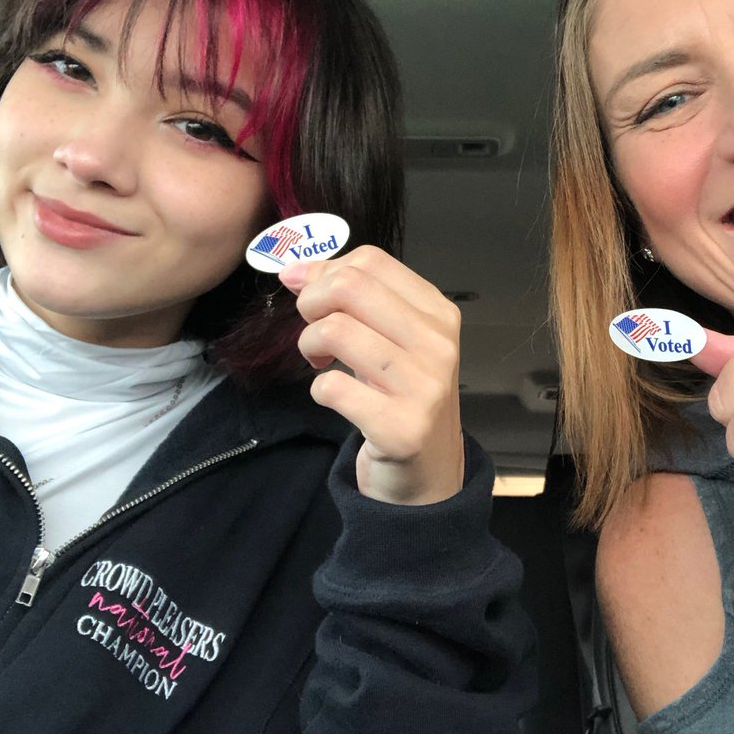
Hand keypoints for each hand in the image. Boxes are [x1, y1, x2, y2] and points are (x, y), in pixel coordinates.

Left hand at [279, 246, 464, 505]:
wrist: (428, 473)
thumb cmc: (403, 397)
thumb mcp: (391, 339)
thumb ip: (351, 299)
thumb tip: (295, 271)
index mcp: (438, 313)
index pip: (371, 261)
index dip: (326, 270)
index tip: (312, 296)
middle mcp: (438, 345)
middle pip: (350, 287)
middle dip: (311, 303)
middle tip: (314, 330)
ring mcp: (423, 388)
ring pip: (335, 331)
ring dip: (310, 345)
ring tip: (320, 362)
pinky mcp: (400, 429)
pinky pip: (331, 387)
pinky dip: (319, 389)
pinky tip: (334, 396)